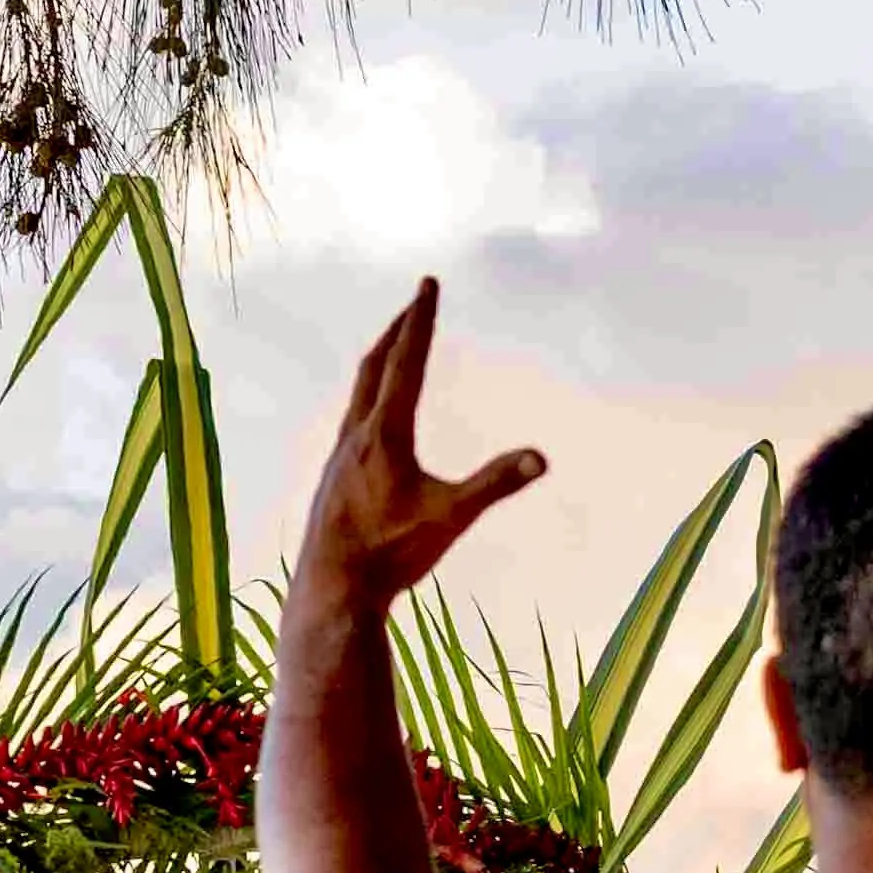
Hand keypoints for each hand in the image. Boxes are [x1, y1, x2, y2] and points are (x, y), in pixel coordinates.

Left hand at [292, 282, 545, 616]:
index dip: (420, 319)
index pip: (407, 361)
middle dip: (398, 330)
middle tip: (415, 302)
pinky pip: (351, 421)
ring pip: (358, 393)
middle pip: (375, 366)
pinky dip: (366, 400)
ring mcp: (339, 456)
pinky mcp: (332, 478)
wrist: (333, 589)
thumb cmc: (392, 553)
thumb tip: (540, 458)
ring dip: (378, 363)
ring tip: (391, 350)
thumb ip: (495, 484)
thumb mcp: (451, 517)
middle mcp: (356, 435)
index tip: (427, 282)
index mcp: (385, 433)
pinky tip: (372, 421)